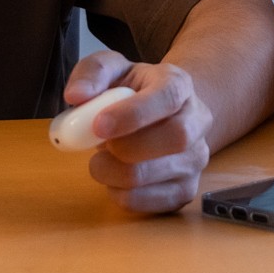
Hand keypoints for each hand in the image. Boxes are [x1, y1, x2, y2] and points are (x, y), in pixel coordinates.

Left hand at [64, 50, 215, 213]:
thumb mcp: (111, 70)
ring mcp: (195, 159)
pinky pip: (152, 202)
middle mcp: (197, 121)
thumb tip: (76, 95)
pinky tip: (115, 178)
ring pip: (155, 175)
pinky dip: (122, 195)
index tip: (99, 126)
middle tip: (97, 145)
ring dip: (113, 173)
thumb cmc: (132, 92)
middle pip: (175, 138)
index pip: (168, 97)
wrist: (162, 115)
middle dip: (126, 147)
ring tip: (102, 159)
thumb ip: (92, 73)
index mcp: (179, 84)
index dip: (133, 114)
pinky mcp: (186, 189)